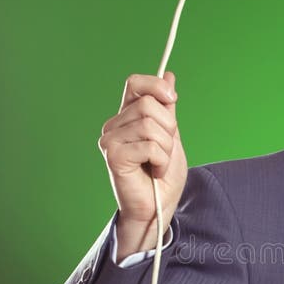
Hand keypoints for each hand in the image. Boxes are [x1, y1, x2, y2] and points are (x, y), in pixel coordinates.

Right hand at [98, 71, 187, 258]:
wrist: (158, 206)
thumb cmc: (162, 176)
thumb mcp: (171, 136)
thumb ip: (168, 109)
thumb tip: (169, 77)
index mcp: (127, 117)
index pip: (135, 83)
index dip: (156, 86)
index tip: (173, 99)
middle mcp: (114, 125)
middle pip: (150, 105)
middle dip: (169, 129)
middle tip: (164, 151)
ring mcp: (110, 140)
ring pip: (151, 125)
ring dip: (166, 148)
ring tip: (158, 163)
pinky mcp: (113, 155)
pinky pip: (149, 145)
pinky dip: (161, 160)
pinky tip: (153, 171)